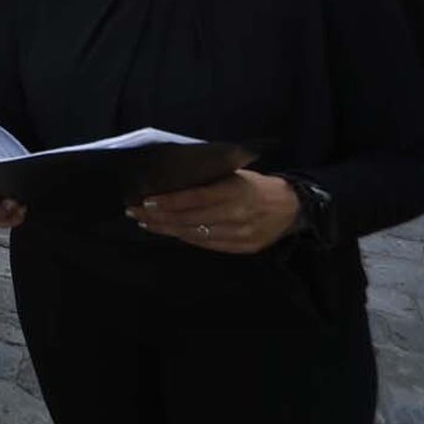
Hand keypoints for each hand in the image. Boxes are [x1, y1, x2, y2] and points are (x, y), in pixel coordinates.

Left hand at [125, 170, 299, 253]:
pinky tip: (168, 231)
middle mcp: (236, 215)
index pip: (193, 199)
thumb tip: (169, 181)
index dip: (167, 202)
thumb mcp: (234, 174)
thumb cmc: (254, 185)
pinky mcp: (241, 248)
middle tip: (134, 212)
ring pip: (194, 234)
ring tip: (145, 222)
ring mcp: (239, 235)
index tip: (144, 201)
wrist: (290, 208)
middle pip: (188, 219)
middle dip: (157, 217)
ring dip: (166, 229)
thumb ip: (207, 180)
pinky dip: (184, 237)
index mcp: (233, 191)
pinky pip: (206, 244)